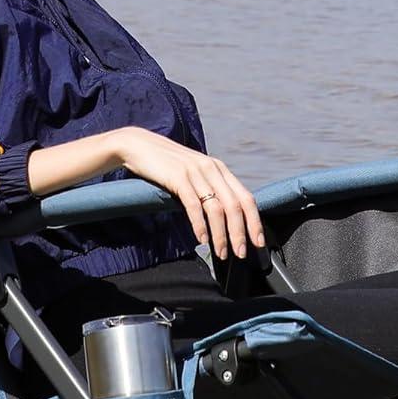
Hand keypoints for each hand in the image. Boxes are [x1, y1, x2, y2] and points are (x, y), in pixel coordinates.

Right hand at [115, 129, 265, 260]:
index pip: (246, 198)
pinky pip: (194, 205)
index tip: (258, 242)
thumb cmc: (166, 165)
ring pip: (217, 208)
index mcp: (219, 169)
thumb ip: (209, 189)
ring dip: (221, 234)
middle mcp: (212, 169)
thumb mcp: (194, 174)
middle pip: (235, 205)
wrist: (138, 145)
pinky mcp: (178, 177)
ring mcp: (195, 172)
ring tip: (222, 252)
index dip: (255, 222)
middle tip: (241, 253)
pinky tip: (202, 239)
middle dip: (240, 233)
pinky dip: (200, 225)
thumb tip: (223, 217)